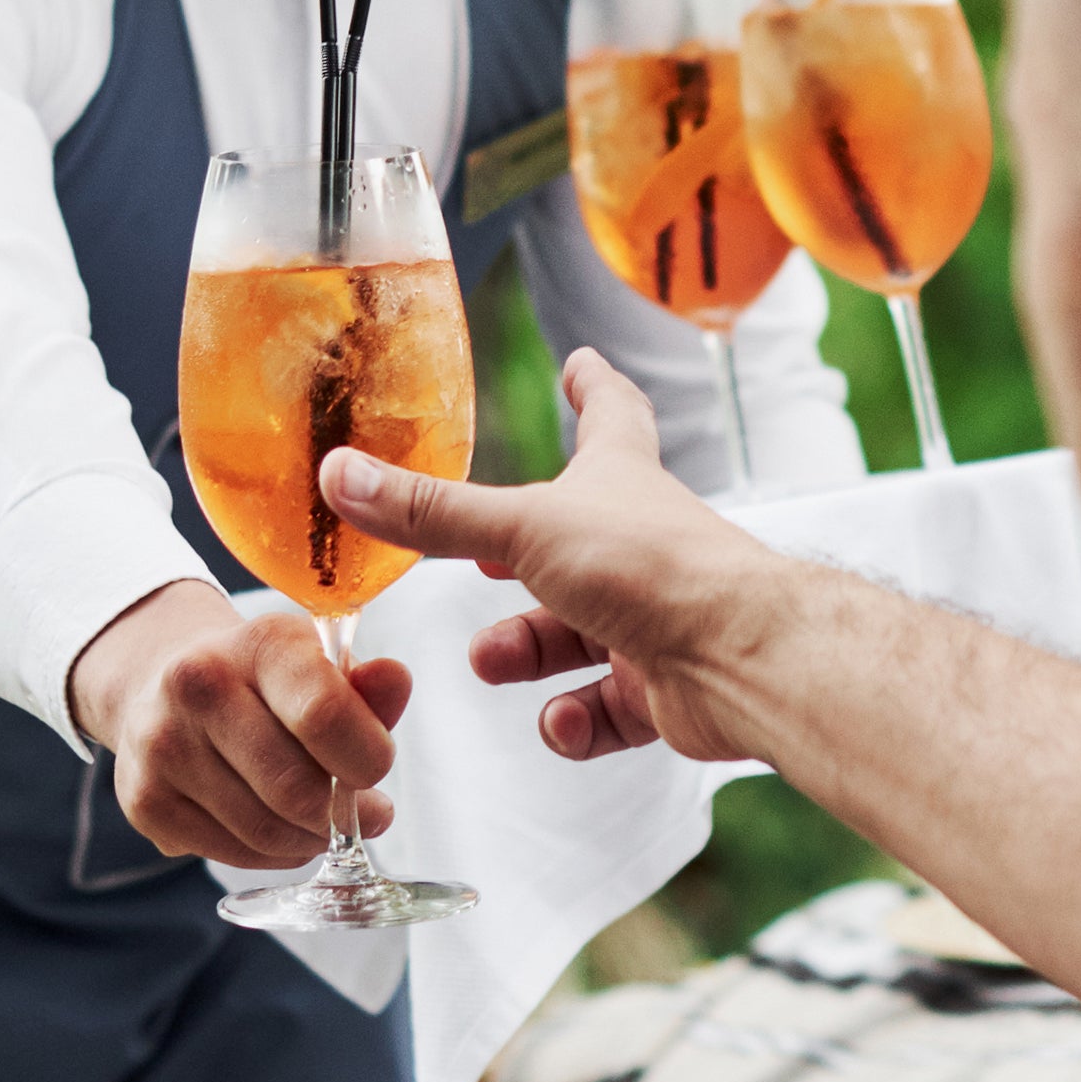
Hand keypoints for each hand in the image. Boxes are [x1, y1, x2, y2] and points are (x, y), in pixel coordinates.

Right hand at [63, 583, 414, 867]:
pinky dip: (270, 852)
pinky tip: (272, 824)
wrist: (163, 687)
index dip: (366, 759)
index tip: (372, 768)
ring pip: (267, 832)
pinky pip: (234, 853)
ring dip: (308, 838)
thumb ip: (368, 689)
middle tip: (352, 808)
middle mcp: (198, 686)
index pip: (323, 715)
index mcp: (259, 643)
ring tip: (315, 818)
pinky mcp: (145, 802)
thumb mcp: (322, 670)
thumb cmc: (265, 686)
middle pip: (298, 791)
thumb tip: (395, 680)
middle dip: (339, 813)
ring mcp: (163, 746)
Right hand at [322, 355, 795, 765]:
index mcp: (618, 480)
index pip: (608, 414)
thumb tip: (341, 476)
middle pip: (570, 548)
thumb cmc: (654, 568)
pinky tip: (563, 719)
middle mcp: (640, 544)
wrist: (739, 657)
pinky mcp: (665, 688)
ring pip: (577, 636)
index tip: (582, 362)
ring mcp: (656, 618)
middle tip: (477, 574)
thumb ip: (431, 514)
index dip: (592, 386)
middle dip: (514, 569)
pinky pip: (605, 708)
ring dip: (528, 653)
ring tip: (495, 661)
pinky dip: (575, 720)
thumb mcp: (522, 530)